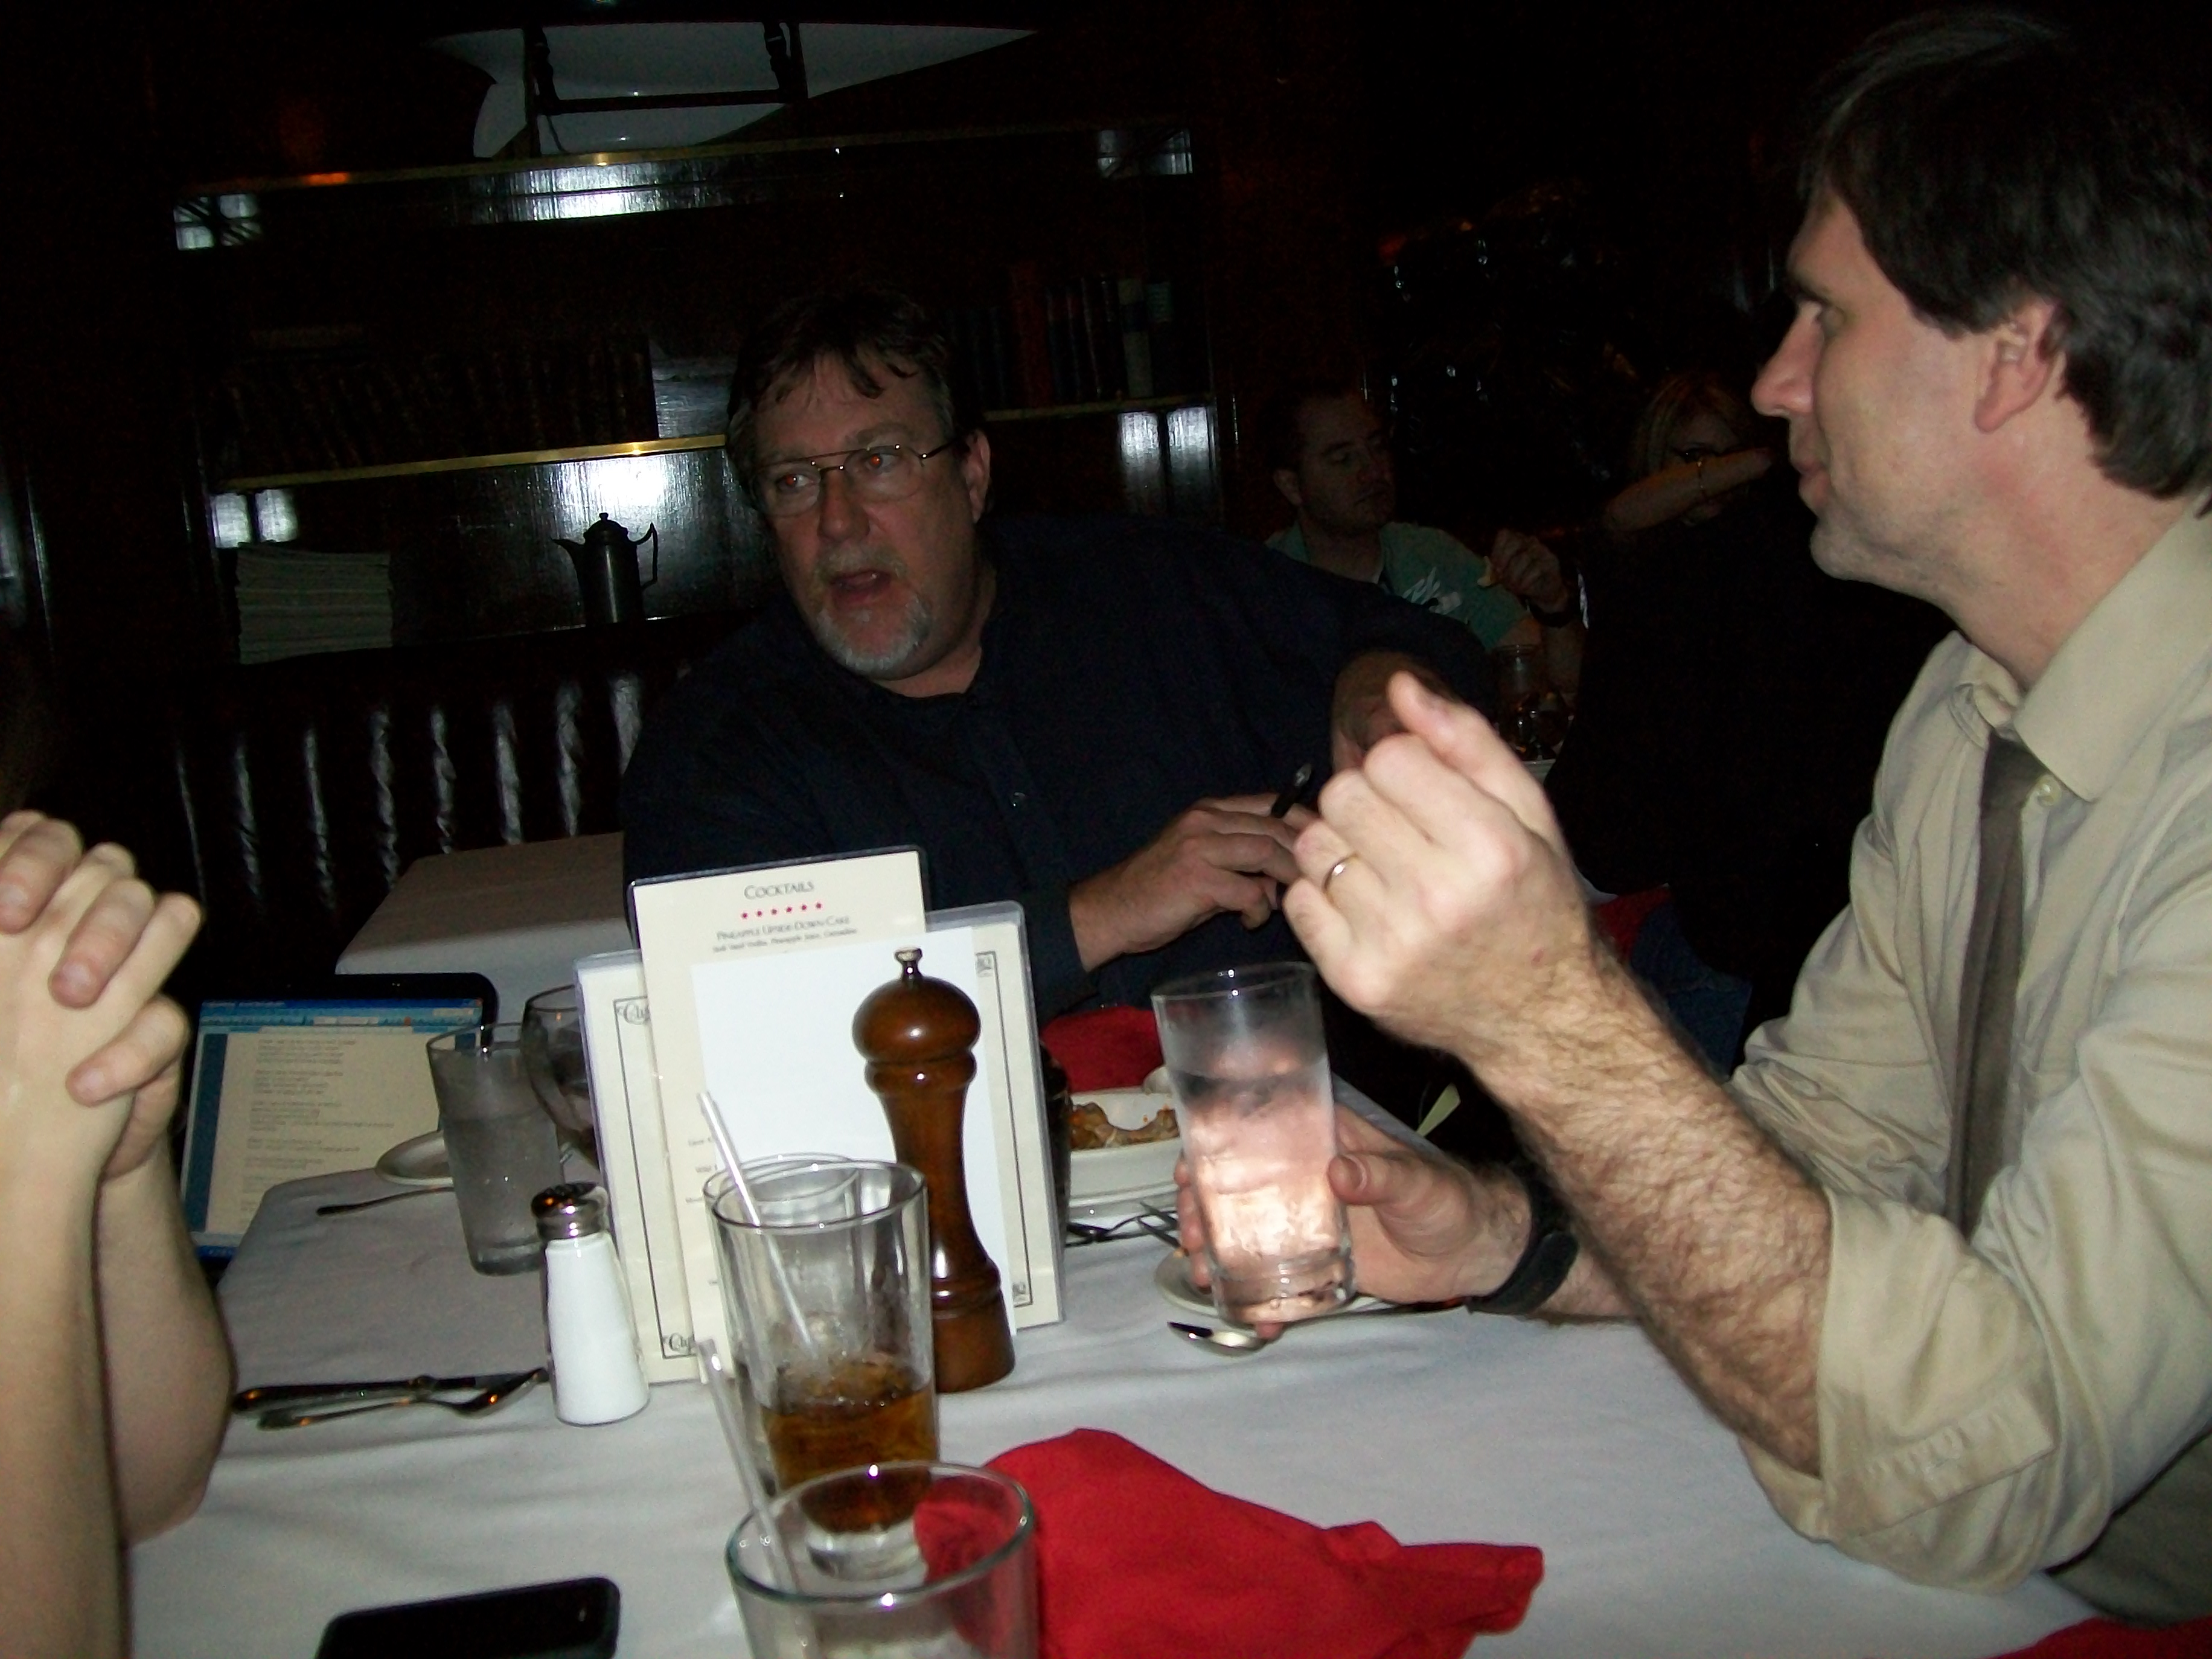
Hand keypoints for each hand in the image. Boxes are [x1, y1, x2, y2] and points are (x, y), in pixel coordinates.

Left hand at [0, 839, 201, 1179]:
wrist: (20, 1146)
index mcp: (31, 906)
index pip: (48, 838)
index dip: (32, 858)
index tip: (4, 912)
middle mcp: (83, 928)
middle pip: (113, 868)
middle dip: (76, 908)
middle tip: (37, 953)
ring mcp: (130, 974)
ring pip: (166, 912)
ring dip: (113, 950)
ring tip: (69, 1002)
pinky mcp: (156, 1032)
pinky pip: (170, 1020)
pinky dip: (128, 1054)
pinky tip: (82, 1085)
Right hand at [1068, 794, 1311, 969]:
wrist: (1111, 910)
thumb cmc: (1159, 892)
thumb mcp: (1203, 866)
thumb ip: (1242, 864)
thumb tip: (1282, 882)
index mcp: (1208, 811)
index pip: (1271, 804)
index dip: (1304, 820)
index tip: (1328, 842)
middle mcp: (1205, 820)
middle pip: (1276, 827)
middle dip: (1304, 855)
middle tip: (1319, 881)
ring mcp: (1200, 846)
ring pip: (1268, 853)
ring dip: (1287, 880)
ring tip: (1288, 900)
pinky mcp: (1197, 878)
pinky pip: (1249, 891)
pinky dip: (1259, 909)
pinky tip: (1250, 921)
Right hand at [1176, 1107, 1527, 1314]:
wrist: (1472, 1253)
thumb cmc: (1448, 1200)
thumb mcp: (1418, 1183)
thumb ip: (1382, 1174)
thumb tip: (1340, 1171)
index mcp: (1323, 1145)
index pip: (1258, 1135)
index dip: (1214, 1147)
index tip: (1188, 1169)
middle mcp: (1305, 1182)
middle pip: (1237, 1189)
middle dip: (1202, 1209)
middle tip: (1190, 1234)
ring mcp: (1307, 1225)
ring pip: (1247, 1234)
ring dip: (1218, 1254)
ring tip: (1204, 1276)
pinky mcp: (1319, 1265)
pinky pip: (1279, 1281)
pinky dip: (1261, 1301)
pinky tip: (1254, 1320)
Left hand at [1287, 674, 1597, 1066]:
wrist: (1539, 1017)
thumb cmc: (1533, 902)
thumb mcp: (1527, 814)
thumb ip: (1466, 742)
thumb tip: (1399, 686)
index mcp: (1490, 847)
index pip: (1390, 759)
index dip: (1400, 766)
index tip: (1423, 794)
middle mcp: (1439, 897)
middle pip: (1343, 796)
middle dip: (1366, 801)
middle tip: (1401, 832)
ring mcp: (1392, 945)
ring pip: (1315, 846)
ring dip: (1342, 847)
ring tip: (1386, 871)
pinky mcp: (1355, 981)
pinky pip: (1299, 901)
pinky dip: (1324, 896)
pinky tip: (1367, 909)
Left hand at [1486, 529, 1570, 613]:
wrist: (1545, 591)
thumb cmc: (1522, 580)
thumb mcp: (1507, 575)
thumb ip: (1497, 571)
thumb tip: (1488, 576)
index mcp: (1517, 540)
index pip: (1505, 535)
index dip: (1497, 550)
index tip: (1493, 567)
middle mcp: (1530, 541)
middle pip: (1515, 542)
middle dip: (1504, 560)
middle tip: (1500, 577)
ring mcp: (1543, 550)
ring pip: (1525, 557)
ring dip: (1514, 574)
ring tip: (1511, 587)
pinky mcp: (1552, 563)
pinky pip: (1537, 569)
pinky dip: (1526, 581)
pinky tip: (1521, 589)